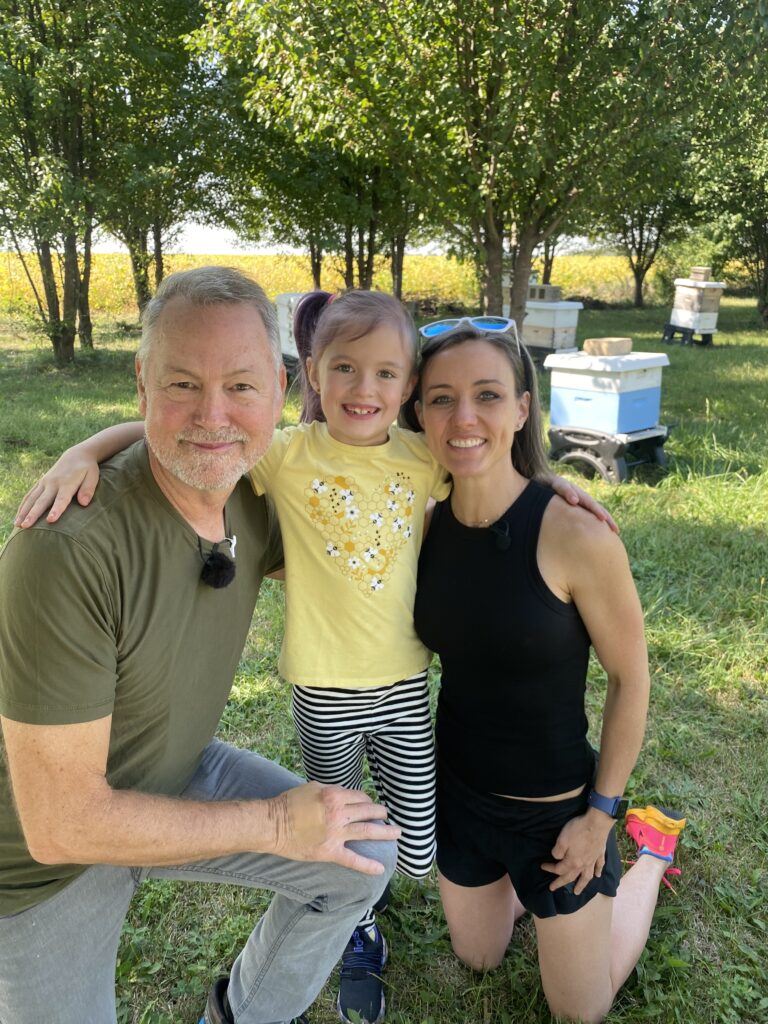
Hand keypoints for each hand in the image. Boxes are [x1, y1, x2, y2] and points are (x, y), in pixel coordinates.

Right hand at [15, 446, 100, 527]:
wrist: (76, 455)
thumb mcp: (92, 476)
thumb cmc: (87, 469)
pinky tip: (18, 517)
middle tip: (26, 526)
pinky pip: (29, 495)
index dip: (56, 509)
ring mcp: (45, 482)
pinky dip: (22, 506)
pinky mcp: (40, 483)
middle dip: (33, 514)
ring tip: (18, 525)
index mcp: (68, 483)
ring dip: (24, 511)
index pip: (61, 498)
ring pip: (32, 498)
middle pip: (42, 500)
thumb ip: (88, 489)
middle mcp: (53, 483)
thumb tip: (84, 503)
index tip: (50, 520)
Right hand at [270, 782, 400, 875]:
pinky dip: (368, 865)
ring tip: (396, 833)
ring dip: (385, 832)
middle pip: (368, 811)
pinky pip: (353, 860)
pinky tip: (380, 869)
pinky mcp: (330, 851)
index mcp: (335, 796)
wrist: (272, 824)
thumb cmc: (289, 804)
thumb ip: (331, 791)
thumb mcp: (313, 788)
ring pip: (367, 831)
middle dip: (381, 813)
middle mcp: (339, 813)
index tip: (369, 805)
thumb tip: (344, 795)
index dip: (367, 800)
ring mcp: (336, 833)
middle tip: (387, 815)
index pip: (360, 797)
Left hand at [541, 810, 614, 894]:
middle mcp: (583, 865)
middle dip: (561, 883)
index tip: (542, 866)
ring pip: (586, 877)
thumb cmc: (577, 831)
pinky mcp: (600, 854)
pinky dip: (598, 872)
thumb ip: (558, 851)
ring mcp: (593, 860)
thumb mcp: (562, 840)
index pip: (559, 869)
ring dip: (581, 885)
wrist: (597, 823)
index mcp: (572, 862)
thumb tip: (557, 858)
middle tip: (553, 888)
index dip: (550, 868)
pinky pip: (599, 866)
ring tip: (577, 892)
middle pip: (571, 877)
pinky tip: (597, 875)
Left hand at [550, 475, 618, 533]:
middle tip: (616, 531)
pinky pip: (591, 519)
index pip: (592, 505)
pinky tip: (599, 533)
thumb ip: (567, 491)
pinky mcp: (581, 512)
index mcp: (582, 496)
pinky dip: (596, 525)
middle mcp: (587, 501)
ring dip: (606, 523)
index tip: (603, 519)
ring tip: (613, 533)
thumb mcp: (560, 486)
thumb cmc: (556, 486)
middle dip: (608, 520)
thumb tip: (575, 500)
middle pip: (600, 510)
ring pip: (597, 515)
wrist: (553, 484)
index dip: (598, 511)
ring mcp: (585, 507)